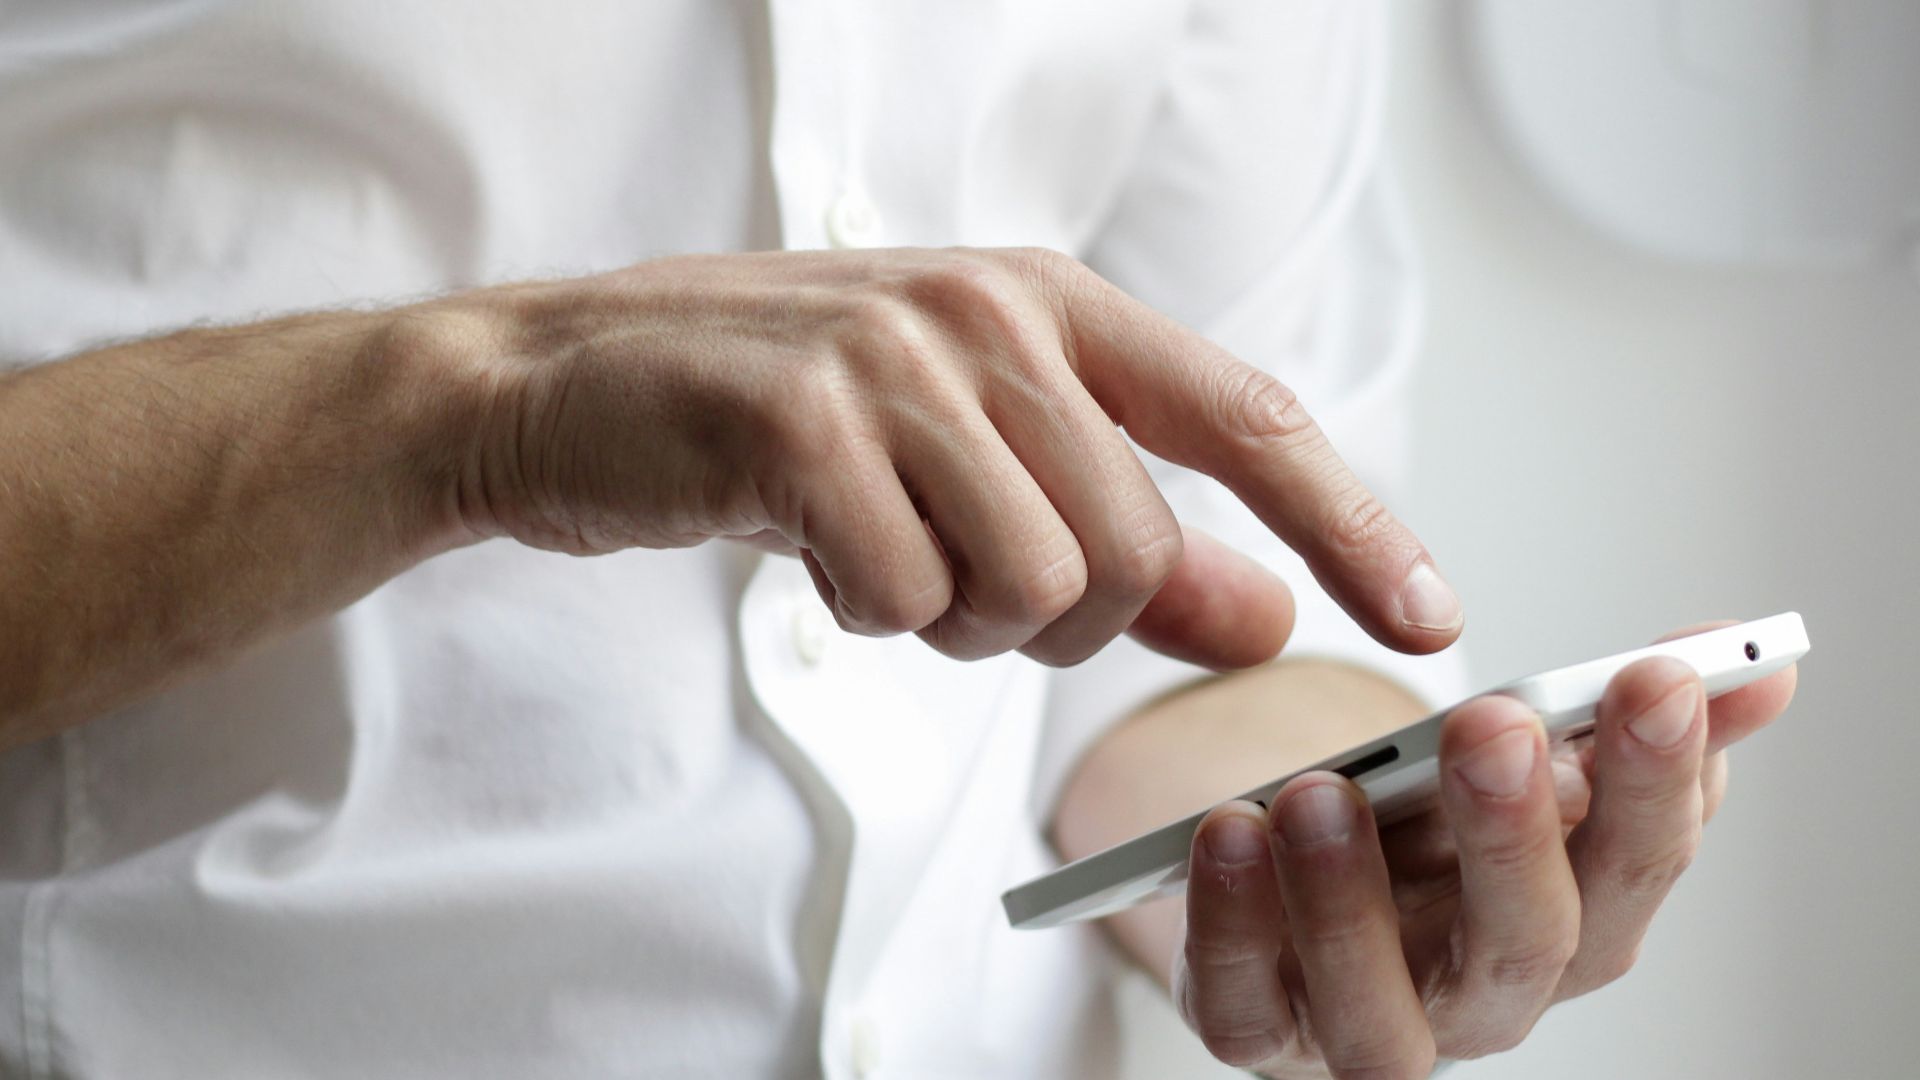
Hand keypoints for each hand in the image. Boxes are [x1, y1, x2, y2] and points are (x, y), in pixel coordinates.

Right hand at [440, 248, 1461, 667]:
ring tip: (876, 552)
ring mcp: (893, 357)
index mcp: (1050, 304)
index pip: (1249, 418)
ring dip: (954, 619)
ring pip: (1031, 583)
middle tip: (952, 580)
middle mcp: (989, 312)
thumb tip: (1265, 615)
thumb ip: (1129, 537)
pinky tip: (807, 546)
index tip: (1428, 616)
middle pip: (1130, 549)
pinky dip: (865, 614)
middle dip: (1054, 618)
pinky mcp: (799, 420)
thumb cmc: (780, 422)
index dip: (1352, 524)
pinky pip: (905, 600)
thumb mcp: (970, 461)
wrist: (564, 385)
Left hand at [1173, 623, 1798, 1077]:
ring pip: (1379, 1013)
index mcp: (1574, 919)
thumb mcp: (1524, 761)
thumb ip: (1623, 716)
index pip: (1638, 864)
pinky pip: (1241, 1008)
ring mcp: (1369, 1025)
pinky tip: (1227, 832)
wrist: (1303, 890)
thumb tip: (1759, 661)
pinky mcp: (1259, 1029)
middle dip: (1514, 835)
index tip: (1654, 677)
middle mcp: (1484, 993)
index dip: (1658, 780)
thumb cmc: (1431, 833)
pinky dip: (1230, 927)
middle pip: (1525, 946)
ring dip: (1350, 901)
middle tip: (1493, 727)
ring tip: (1321, 792)